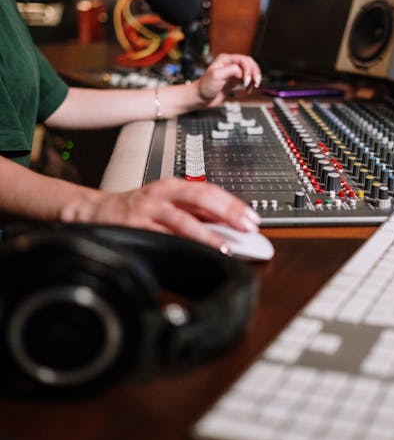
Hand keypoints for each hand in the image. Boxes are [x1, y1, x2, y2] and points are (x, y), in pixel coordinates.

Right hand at [60, 177, 260, 249]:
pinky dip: (179, 245)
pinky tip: (192, 253)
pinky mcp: (135, 227)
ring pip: (182, 219)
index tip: (253, 217)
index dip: (233, 203)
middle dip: (227, 212)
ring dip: (206, 234)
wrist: (93, 212)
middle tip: (247, 226)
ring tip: (225, 246)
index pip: (210, 190)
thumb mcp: (166, 204)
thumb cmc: (135, 210)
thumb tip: (227, 226)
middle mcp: (162, 194)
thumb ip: (194, 213)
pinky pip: (161, 236)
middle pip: (201, 197)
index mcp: (173, 187)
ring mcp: (148, 210)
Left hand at [196, 54, 261, 106]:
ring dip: (254, 78)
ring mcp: (233, 73)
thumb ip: (231, 70)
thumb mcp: (217, 75)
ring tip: (253, 85)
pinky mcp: (235, 81)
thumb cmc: (205, 86)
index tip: (246, 81)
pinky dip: (251, 84)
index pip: (243, 60)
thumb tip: (242, 72)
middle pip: (249, 64)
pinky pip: (248, 79)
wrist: (201, 98)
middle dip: (254, 72)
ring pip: (250, 71)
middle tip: (255, 82)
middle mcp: (231, 64)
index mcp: (226, 59)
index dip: (248, 70)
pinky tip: (248, 89)